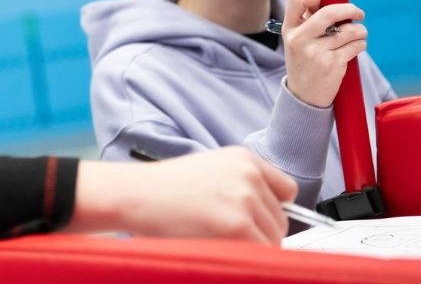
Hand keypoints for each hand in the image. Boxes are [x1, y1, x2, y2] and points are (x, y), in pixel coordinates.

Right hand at [67, 147, 295, 243]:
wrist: (134, 195)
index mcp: (244, 159)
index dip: (272, 212)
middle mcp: (249, 175)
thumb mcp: (208, 171)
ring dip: (252, 250)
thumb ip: (239, 186)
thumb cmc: (161, 189)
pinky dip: (245, 261)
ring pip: (272, 241)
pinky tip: (218, 252)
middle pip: (280, 221)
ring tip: (217, 244)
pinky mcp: (236, 226)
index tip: (258, 224)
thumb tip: (266, 219)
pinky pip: (260, 255)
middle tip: (227, 240)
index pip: (287, 192)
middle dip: (260, 235)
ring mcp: (244, 200)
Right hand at [282, 0, 367, 107]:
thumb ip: (306, 16)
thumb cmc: (304, 62)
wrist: (304, 96)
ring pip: (349, 30)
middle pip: (329, 13)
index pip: (296, 0)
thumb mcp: (297, 39)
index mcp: (289, 29)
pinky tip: (356, 48)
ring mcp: (316, 52)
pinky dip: (360, 44)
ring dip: (360, 31)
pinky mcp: (332, 64)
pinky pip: (356, 45)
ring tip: (358, 35)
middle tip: (359, 14)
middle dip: (350, 10)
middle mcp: (299, 39)